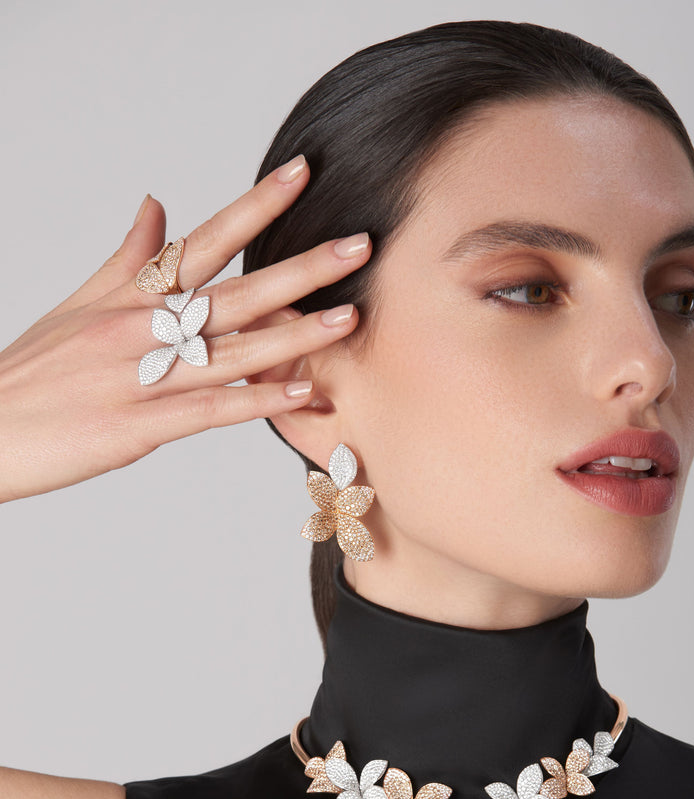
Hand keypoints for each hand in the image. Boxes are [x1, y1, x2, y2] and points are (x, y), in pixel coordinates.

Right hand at [0, 155, 370, 501]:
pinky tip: (299, 392)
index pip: (202, 239)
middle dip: (300, 268)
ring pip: (230, 352)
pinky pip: (208, 411)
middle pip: (232, 291)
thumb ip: (127, 258)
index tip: (302, 174)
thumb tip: (158, 204)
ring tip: (348, 319)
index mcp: (129, 295)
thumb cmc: (33, 373)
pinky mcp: (135, 429)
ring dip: (294, 336)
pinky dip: (255, 401)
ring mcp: (138, 378)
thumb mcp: (76, 305)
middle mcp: (138, 327)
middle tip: (359, 246)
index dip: (255, 207)